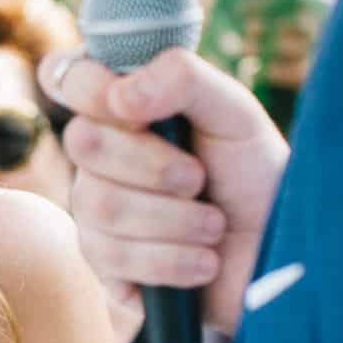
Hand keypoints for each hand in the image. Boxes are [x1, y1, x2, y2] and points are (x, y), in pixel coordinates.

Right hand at [41, 45, 288, 338]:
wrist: (274, 254)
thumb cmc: (253, 177)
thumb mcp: (234, 114)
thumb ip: (184, 79)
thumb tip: (121, 94)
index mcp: (124, 110)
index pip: (67, 76)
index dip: (90, 87)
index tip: (136, 108)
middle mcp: (98, 158)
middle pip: (81, 141)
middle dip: (154, 165)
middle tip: (199, 179)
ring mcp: (94, 212)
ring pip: (100, 204)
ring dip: (176, 219)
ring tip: (214, 227)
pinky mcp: (104, 267)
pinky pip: (113, 257)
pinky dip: (174, 260)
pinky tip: (203, 262)